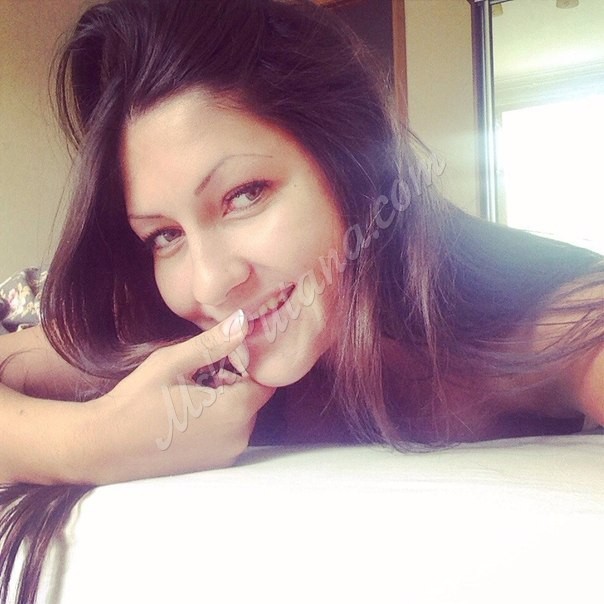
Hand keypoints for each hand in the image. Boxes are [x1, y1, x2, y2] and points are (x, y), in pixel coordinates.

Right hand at [83, 311, 274, 484]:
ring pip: (241, 414)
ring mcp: (226, 455)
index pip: (265, 381)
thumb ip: (213, 343)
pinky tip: (186, 411)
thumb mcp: (173, 363)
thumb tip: (242, 322)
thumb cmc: (135, 402)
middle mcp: (238, 438)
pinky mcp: (213, 464)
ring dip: (225, 398)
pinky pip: (228, 432)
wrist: (102, 447)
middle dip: (234, 379)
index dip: (248, 363)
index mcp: (234, 412)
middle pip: (253, 398)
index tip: (222, 355)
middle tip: (199, 371)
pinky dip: (217, 418)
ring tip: (189, 391)